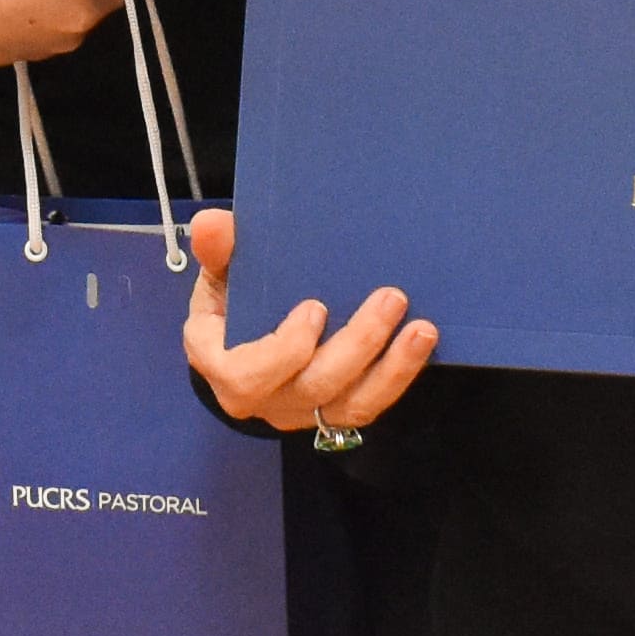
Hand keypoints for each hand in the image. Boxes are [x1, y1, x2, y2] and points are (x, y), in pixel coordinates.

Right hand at [187, 206, 435, 436]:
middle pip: (314, 386)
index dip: (285, 350)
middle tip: (391, 298)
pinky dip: (399, 376)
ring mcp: (303, 411)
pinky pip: (370, 405)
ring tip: (422, 329)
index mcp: (224, 366)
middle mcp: (264, 399)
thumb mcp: (218, 276)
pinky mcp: (334, 412)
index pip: (249, 376)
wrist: (242, 345)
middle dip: (357, 345)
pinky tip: (420, 344)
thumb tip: (212, 223)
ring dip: (392, 368)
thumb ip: (217, 251)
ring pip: (351, 405)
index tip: (315, 307)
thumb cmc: (230, 306)